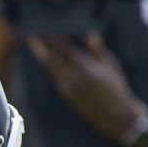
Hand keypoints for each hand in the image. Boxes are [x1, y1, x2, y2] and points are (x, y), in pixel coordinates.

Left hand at [27, 34, 147, 145]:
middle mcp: (75, 81)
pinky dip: (50, 66)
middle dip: (41, 48)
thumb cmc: (116, 88)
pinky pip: (55, 77)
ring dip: (43, 56)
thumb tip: (89, 34)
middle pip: (53, 61)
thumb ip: (97, 51)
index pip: (67, 52)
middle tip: (31, 36)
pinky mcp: (66, 95)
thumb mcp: (112, 66)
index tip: (48, 30)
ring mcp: (69, 89)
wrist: (114, 115)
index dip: (56, 41)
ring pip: (51, 70)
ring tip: (34, 42)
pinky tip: (46, 57)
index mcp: (88, 71)